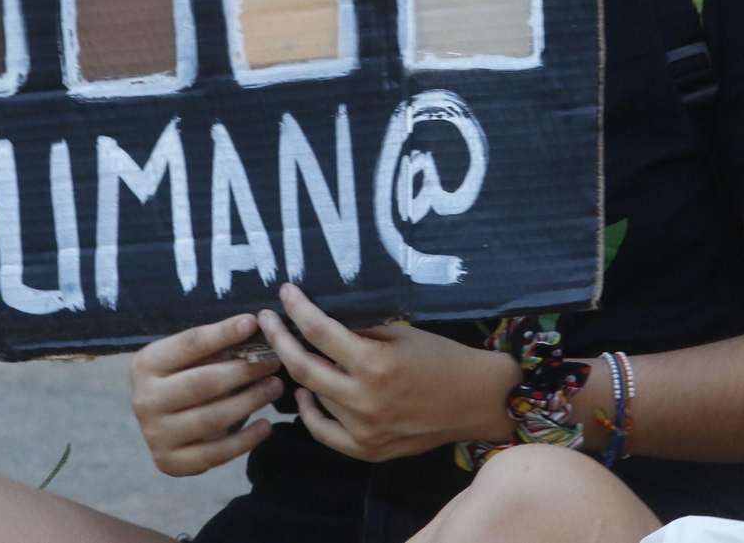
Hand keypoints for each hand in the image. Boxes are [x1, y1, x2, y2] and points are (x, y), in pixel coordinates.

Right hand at [128, 313, 282, 476]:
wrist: (162, 422)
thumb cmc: (183, 379)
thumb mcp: (191, 358)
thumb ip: (216, 346)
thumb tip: (255, 328)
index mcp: (146, 364)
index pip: (189, 345)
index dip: (222, 333)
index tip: (252, 324)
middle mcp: (144, 400)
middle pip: (201, 383)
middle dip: (243, 371)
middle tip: (273, 362)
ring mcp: (155, 435)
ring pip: (211, 419)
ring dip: (250, 402)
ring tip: (275, 387)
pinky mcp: (170, 462)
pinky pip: (214, 454)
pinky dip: (245, 441)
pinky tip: (266, 425)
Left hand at [256, 283, 519, 462]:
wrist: (475, 400)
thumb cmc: (440, 357)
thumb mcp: (400, 331)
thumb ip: (359, 329)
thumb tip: (317, 318)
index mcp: (374, 365)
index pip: (319, 332)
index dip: (297, 309)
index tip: (285, 292)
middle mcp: (364, 401)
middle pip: (303, 367)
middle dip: (280, 338)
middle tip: (268, 319)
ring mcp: (364, 431)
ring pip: (313, 396)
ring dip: (299, 371)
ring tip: (293, 350)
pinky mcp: (368, 451)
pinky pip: (323, 432)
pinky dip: (309, 411)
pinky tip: (305, 393)